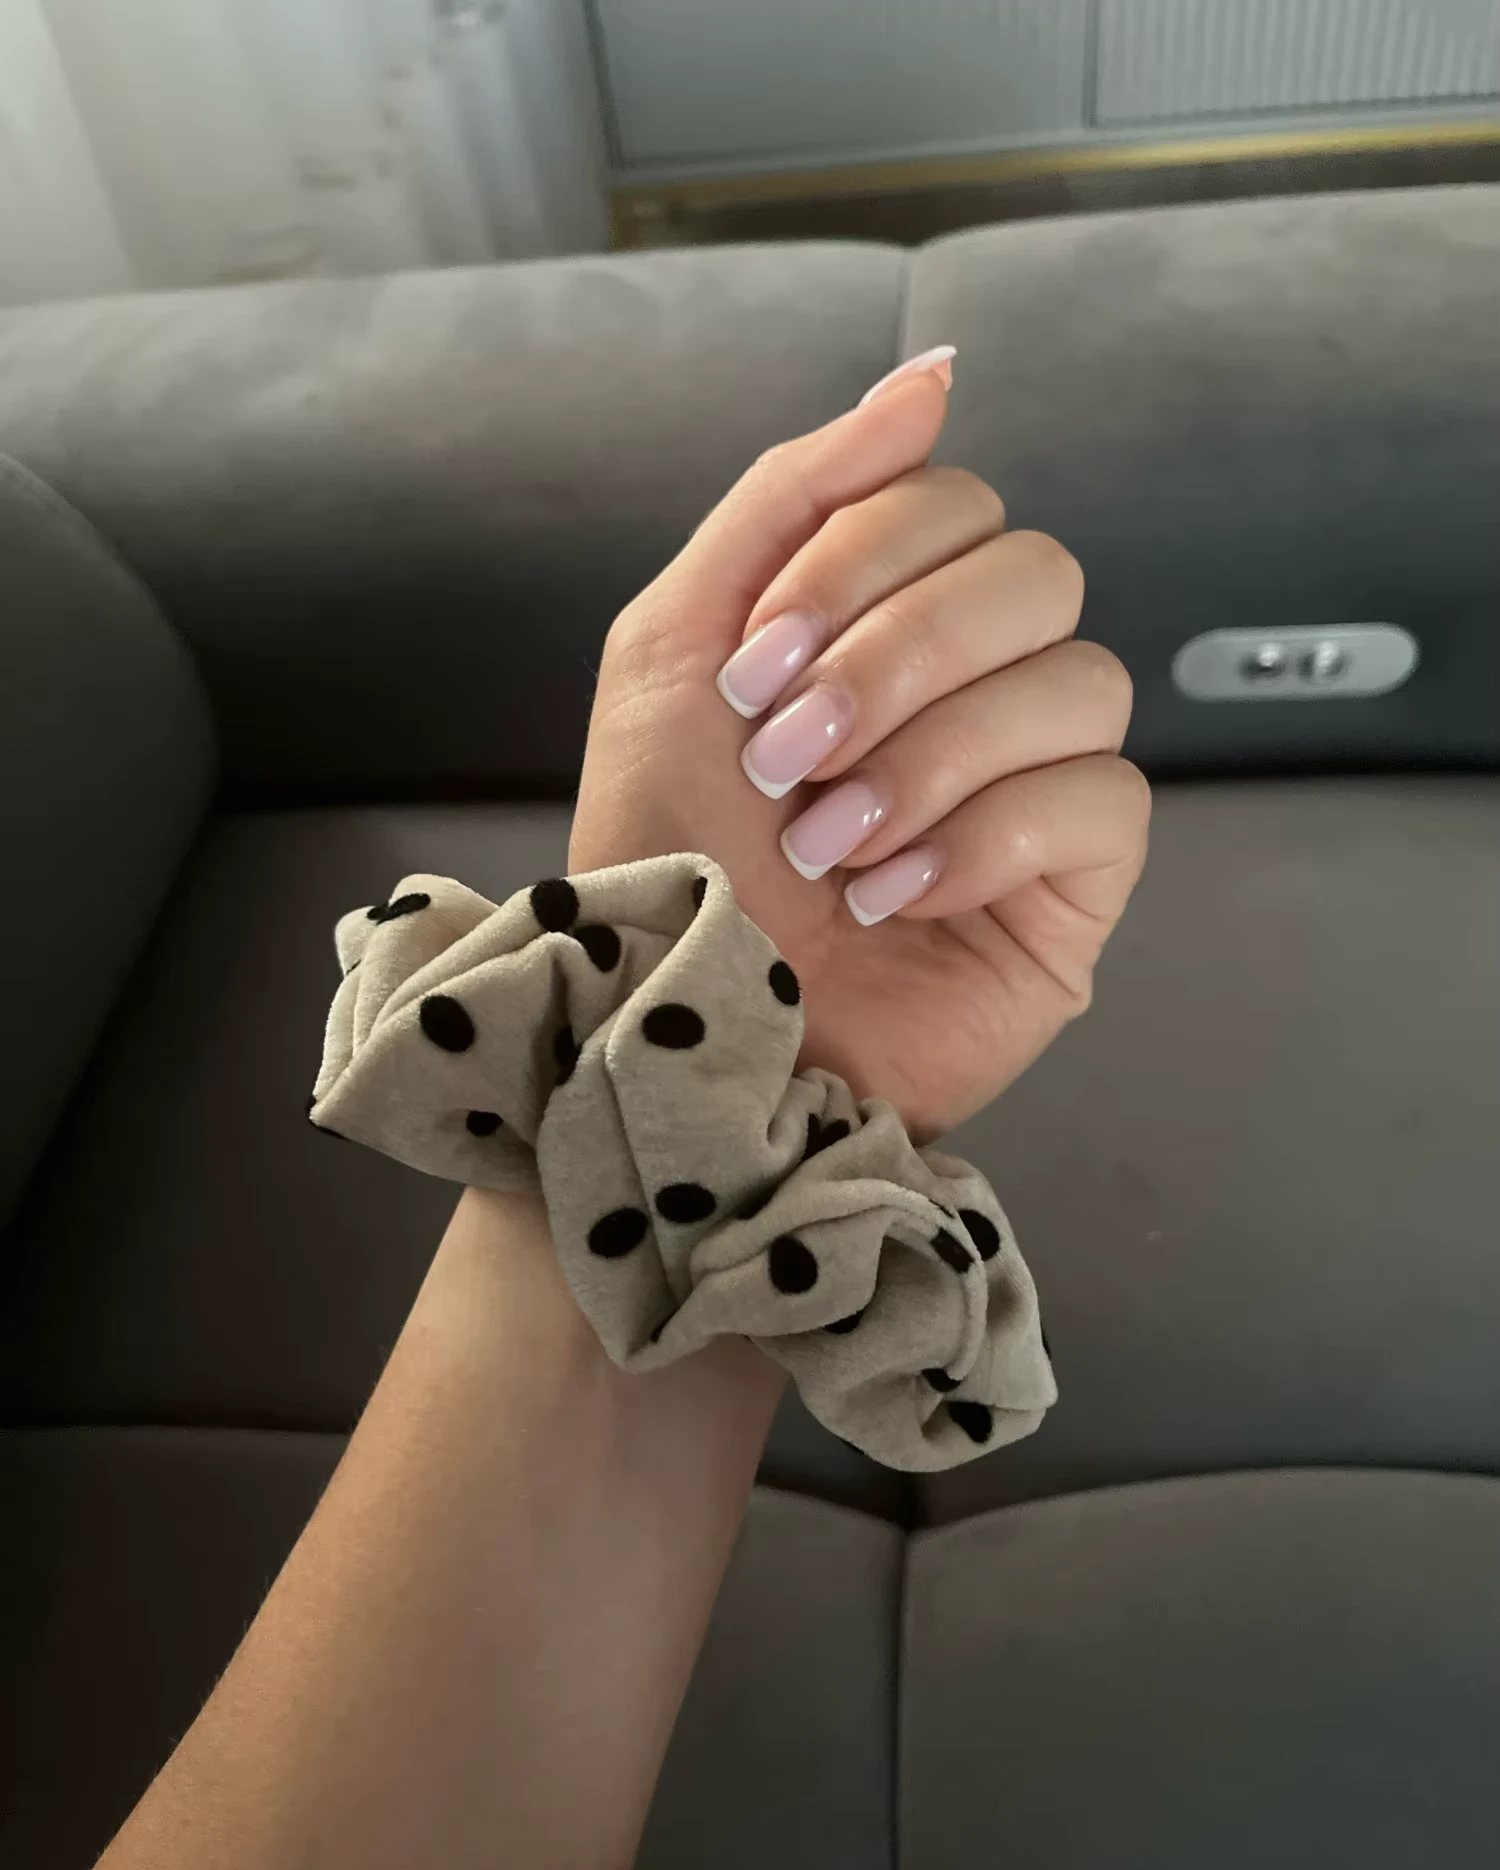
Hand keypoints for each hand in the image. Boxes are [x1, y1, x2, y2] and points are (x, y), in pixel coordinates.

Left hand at [571, 350, 1149, 1138]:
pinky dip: (983, 838)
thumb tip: (937, 378)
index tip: (754, 671)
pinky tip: (894, 893)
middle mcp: (977, 686)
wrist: (676, 1029)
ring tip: (831, 844)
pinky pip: (1104, 801)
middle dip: (895, 658)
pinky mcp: (1075, 889)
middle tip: (790, 755)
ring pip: (1083, 680)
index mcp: (888, 617)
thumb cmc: (663, 846)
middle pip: (1035, 574)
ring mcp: (1036, 785)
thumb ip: (795, 493)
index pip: (954, 504)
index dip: (857, 567)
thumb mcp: (676, 642)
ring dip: (930, 757)